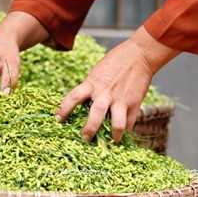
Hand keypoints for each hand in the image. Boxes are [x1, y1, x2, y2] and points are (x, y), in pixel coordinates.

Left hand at [56, 27, 178, 142]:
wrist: (139, 54)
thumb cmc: (115, 62)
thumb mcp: (97, 73)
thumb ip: (91, 88)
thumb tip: (83, 104)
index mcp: (93, 83)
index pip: (73, 97)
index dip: (64, 109)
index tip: (58, 119)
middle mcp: (106, 93)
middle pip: (95, 116)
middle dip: (89, 130)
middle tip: (84, 138)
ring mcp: (121, 100)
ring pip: (116, 124)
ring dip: (112, 136)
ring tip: (109, 142)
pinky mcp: (135, 104)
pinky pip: (129, 123)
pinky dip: (125, 130)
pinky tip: (121, 133)